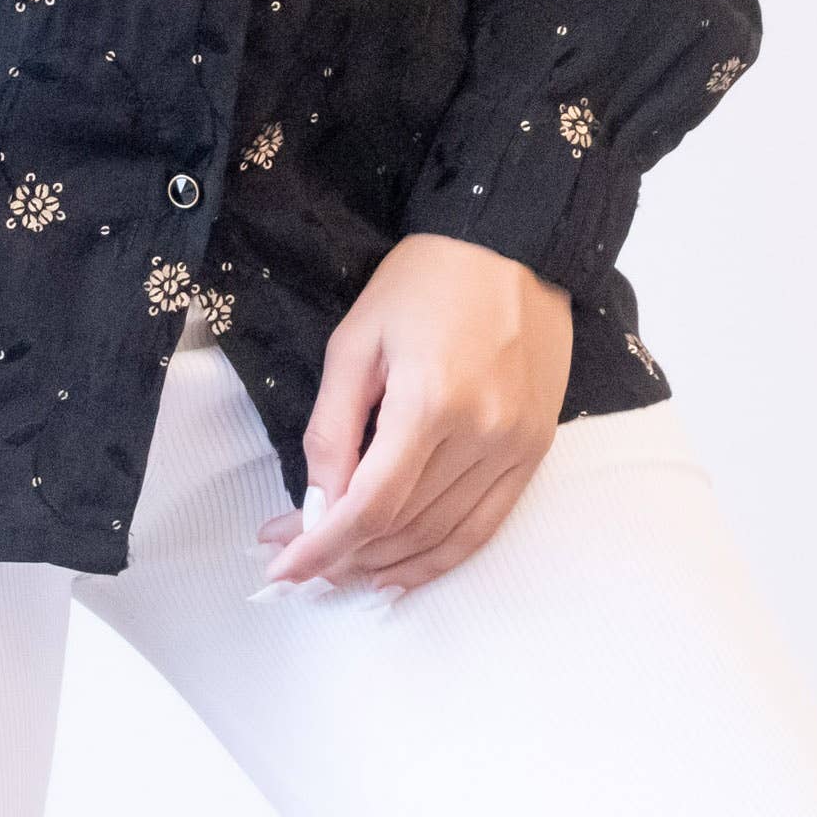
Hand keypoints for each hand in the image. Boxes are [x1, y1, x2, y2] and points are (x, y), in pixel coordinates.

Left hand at [253, 232, 573, 598]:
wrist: (512, 241)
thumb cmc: (426, 279)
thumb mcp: (356, 339)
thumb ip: (333, 426)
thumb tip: (317, 504)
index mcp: (431, 400)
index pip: (371, 505)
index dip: (322, 546)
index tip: (282, 568)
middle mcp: (481, 434)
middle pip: (404, 526)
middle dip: (342, 555)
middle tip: (295, 559)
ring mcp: (515, 446)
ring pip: (443, 537)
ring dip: (386, 566)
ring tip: (339, 572)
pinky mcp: (534, 449)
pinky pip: (485, 527)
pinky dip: (441, 559)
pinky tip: (402, 575)